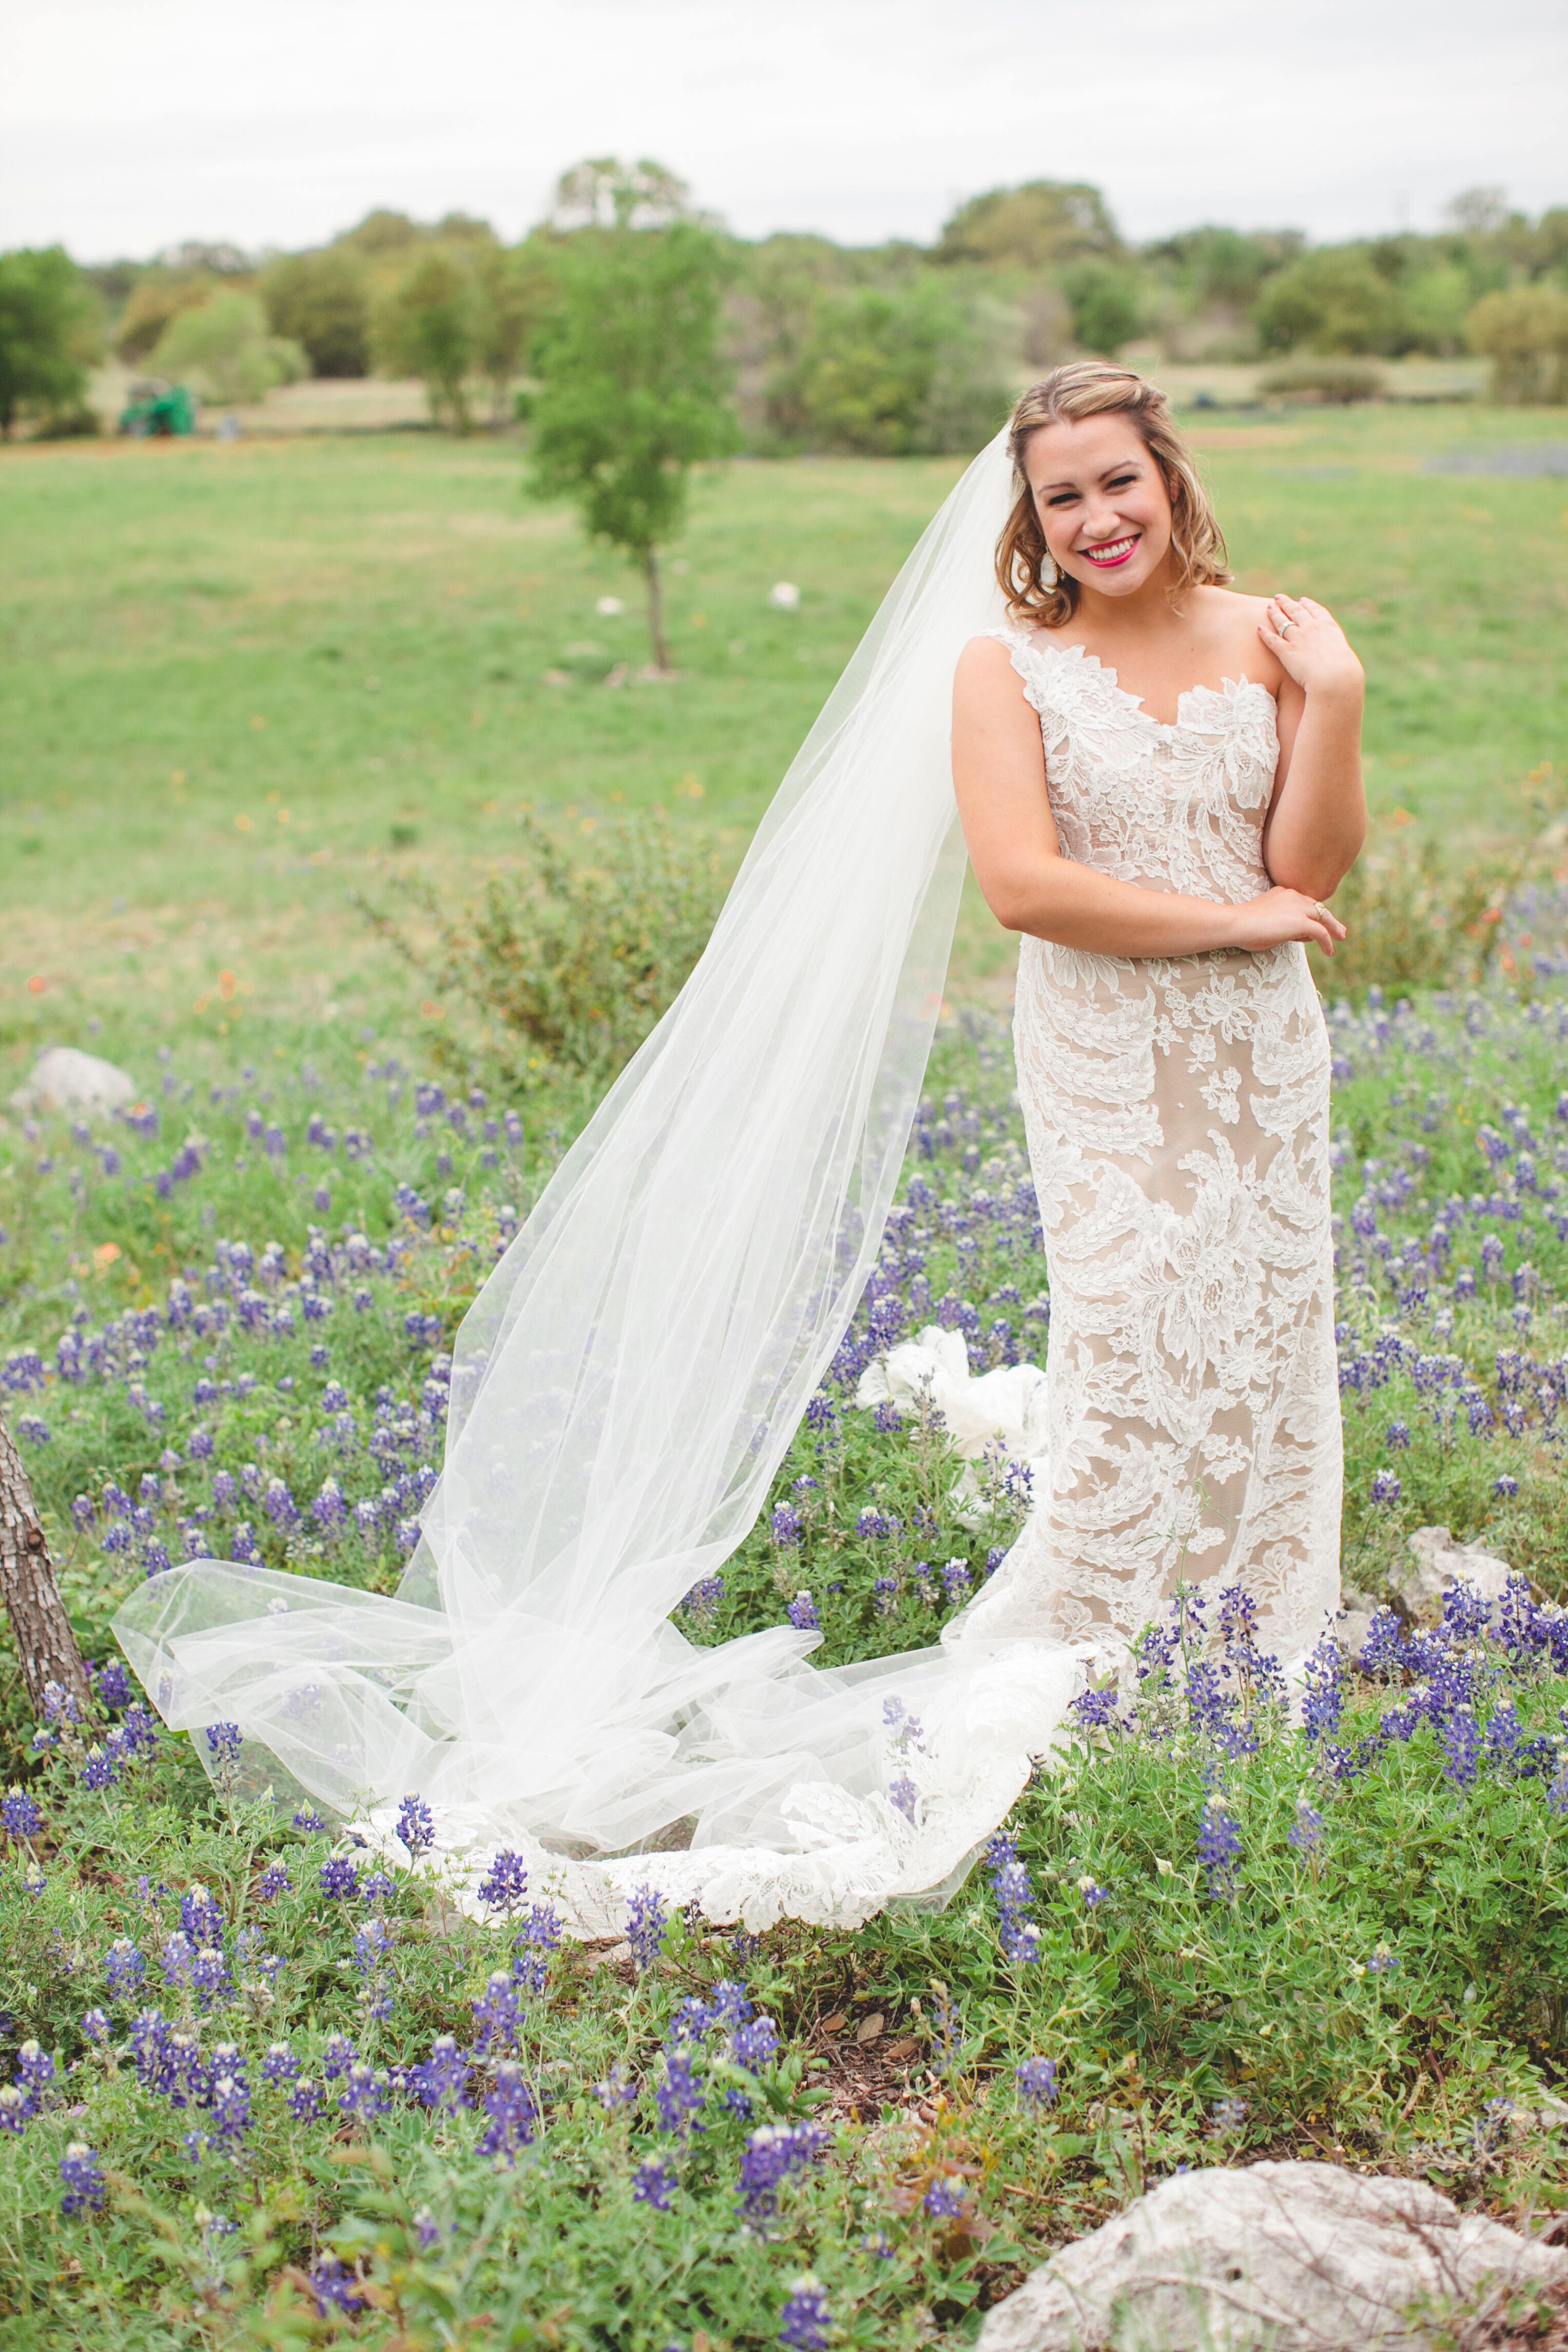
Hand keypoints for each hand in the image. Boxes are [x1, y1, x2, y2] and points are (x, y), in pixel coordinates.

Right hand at [1225, 886, 1346, 956]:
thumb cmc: (1243, 926)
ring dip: (1333, 929)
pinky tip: (1329, 952)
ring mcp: (1298, 908)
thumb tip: (1294, 934)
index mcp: (1283, 892)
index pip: (1303, 903)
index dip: (1310, 915)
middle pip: (1317, 907)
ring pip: (1324, 917)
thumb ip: (1279, 922)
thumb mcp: (1264, 920)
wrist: (1237, 923)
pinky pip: (1321, 932)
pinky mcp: (1301, 922)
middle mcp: (1293, 896)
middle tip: (1339, 929)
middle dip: (1329, 918)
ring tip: (1340, 938)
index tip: (1314, 927)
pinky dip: (1327, 942)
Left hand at [1258, 594, 1363, 700]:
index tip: (1302, 600)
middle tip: (1278, 597)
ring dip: (1274, 613)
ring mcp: (1298, 638)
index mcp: (1327, 626)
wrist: (1335, 676)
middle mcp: (1311, 628)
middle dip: (1287, 603)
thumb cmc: (1343, 670)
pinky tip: (1259, 628)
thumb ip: (1335, 651)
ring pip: (1283, 622)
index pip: (1316, 610)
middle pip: (1297, 611)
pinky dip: (1265, 633)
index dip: (1308, 604)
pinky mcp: (1287, 652)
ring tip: (1269, 607)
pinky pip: (1273, 640)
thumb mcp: (1343, 654)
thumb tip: (1335, 658)